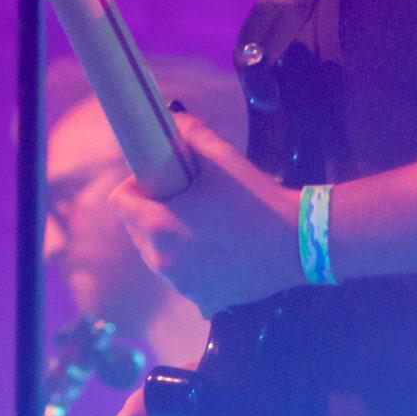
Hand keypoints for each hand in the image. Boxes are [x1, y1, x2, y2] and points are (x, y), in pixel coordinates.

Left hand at [109, 113, 302, 314]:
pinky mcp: (200, 299)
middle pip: (136, 230)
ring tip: (202, 225)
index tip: (162, 180)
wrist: (297, 242)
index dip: (136, 185)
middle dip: (152, 212)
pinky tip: (215, 249)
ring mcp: (180, 284)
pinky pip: (181, 275)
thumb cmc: (254, 197)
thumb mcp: (220, 156)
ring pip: (157, 255)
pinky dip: (190, 263)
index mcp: (157, 226)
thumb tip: (170, 116)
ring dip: (168, 238)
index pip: (119, 203)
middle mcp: (161, 260)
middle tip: (186, 200)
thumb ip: (189, 132)